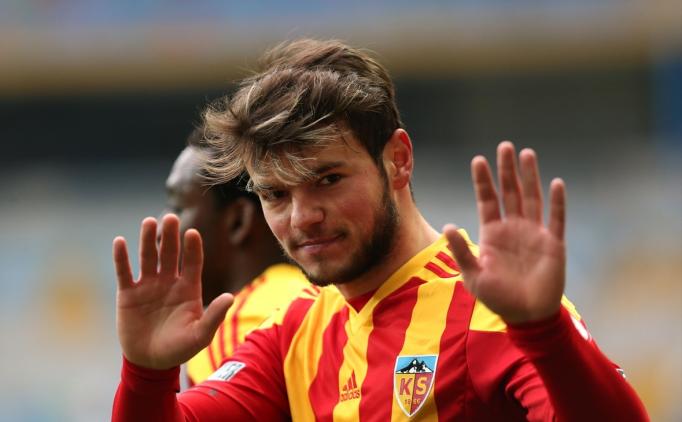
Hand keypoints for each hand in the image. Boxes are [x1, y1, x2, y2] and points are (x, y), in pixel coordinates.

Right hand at [113, 214, 232, 368]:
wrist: (150, 362)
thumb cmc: (179, 349)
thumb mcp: (200, 335)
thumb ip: (214, 316)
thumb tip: (229, 297)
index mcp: (189, 288)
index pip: (193, 262)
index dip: (193, 248)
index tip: (192, 233)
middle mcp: (169, 281)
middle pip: (170, 253)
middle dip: (170, 236)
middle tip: (170, 217)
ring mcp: (148, 285)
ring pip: (148, 257)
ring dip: (148, 239)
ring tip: (149, 221)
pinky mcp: (128, 294)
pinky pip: (124, 272)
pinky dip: (121, 258)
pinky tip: (120, 241)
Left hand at [445, 141, 565, 323]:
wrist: (527, 316)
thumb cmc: (498, 297)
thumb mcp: (473, 276)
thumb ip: (461, 251)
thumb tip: (447, 226)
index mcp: (492, 234)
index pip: (487, 200)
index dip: (483, 181)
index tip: (478, 160)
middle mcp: (513, 228)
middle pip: (509, 192)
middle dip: (506, 170)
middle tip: (504, 146)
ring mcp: (534, 233)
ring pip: (531, 198)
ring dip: (530, 177)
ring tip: (526, 154)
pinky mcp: (553, 244)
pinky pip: (556, 218)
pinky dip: (557, 202)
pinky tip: (556, 183)